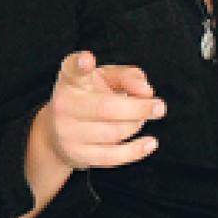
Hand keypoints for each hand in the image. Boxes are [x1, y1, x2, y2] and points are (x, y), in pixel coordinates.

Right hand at [40, 51, 164, 169]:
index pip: (72, 69)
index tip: (87, 60)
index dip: (80, 65)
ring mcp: (68, 132)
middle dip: (138, 108)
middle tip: (159, 107)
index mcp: (71, 81)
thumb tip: (146, 91)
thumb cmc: (89, 99)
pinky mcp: (77, 155)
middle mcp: (64, 105)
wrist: (58, 135)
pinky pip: (113, 156)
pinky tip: (150, 142)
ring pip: (114, 132)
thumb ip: (128, 76)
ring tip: (139, 120)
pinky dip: (136, 150)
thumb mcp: (105, 79)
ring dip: (136, 125)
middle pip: (106, 108)